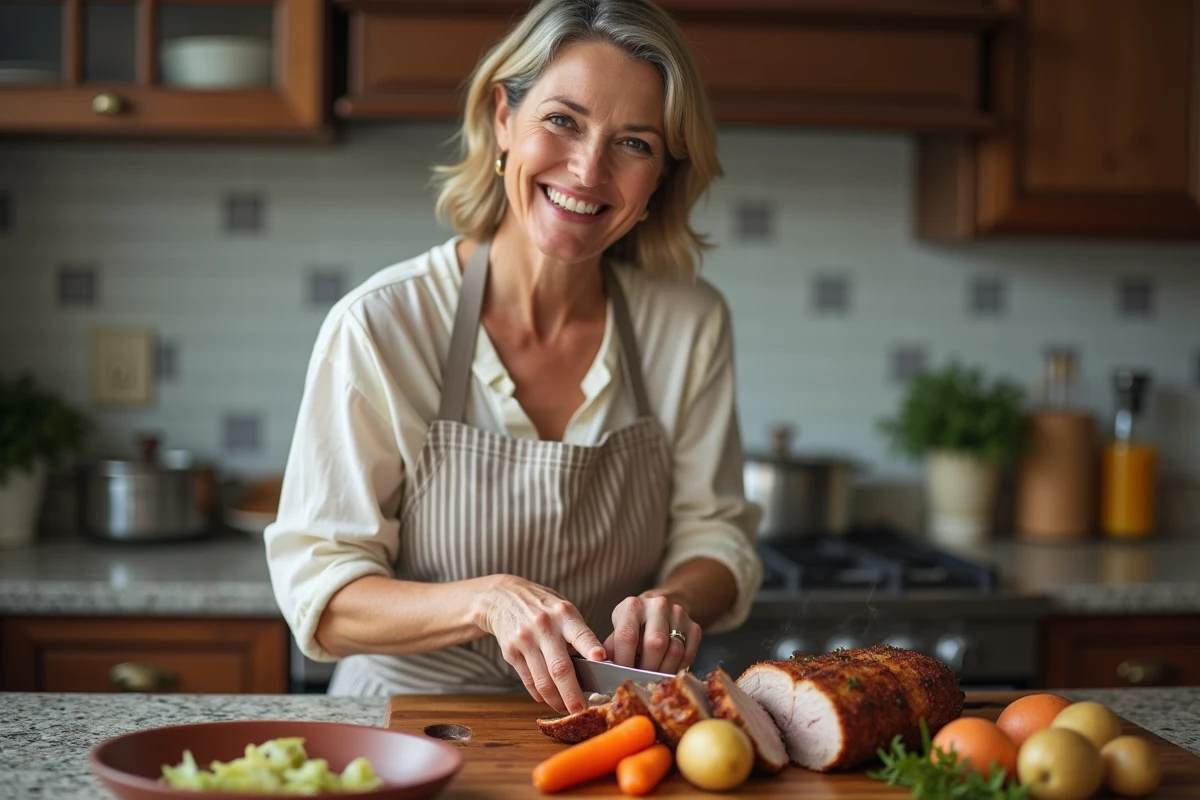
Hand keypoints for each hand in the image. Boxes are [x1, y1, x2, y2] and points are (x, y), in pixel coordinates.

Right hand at [479, 574, 605, 714]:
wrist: (503, 598)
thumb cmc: (544, 607)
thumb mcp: (564, 611)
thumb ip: (578, 634)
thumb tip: (596, 668)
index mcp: (564, 614)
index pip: (580, 633)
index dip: (590, 646)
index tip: (602, 660)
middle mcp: (544, 626)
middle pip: (560, 667)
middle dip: (572, 694)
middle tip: (583, 711)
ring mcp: (525, 640)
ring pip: (543, 680)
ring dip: (556, 700)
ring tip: (566, 709)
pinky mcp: (511, 652)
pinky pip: (528, 681)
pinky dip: (540, 694)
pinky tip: (548, 698)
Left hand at [603, 593, 701, 674]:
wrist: (659, 608)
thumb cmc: (633, 625)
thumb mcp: (618, 630)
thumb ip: (611, 649)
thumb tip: (602, 672)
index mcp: (632, 605)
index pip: (627, 636)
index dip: (624, 661)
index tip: (621, 677)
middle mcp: (658, 605)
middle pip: (655, 644)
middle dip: (646, 669)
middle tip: (639, 682)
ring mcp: (679, 614)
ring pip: (674, 651)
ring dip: (663, 671)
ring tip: (652, 681)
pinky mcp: (695, 627)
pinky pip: (688, 655)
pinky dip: (677, 669)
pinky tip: (667, 673)